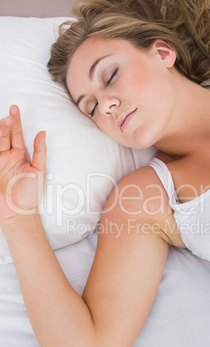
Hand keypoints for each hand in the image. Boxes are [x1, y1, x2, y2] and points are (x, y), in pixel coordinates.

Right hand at [0, 105, 45, 223]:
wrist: (20, 212)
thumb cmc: (31, 193)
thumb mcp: (39, 169)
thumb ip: (40, 150)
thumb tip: (43, 131)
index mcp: (19, 155)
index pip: (16, 134)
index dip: (16, 122)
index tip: (15, 109)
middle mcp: (7, 157)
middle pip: (4, 136)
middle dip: (5, 125)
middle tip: (8, 115)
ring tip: (3, 123)